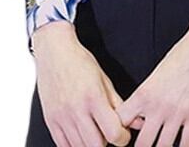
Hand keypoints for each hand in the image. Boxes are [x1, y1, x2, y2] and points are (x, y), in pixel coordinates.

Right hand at [33, 20, 139, 146]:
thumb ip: (119, 103)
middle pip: (96, 145)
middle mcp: (76, 109)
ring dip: (91, 145)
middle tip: (109, 133)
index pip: (113, 132)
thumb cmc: (80, 62)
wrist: (54, 51)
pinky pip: (63, 146)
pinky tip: (81, 136)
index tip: (123, 134)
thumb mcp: (104, 79)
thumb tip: (137, 121)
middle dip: (107, 143)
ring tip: (95, 133)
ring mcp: (61, 117)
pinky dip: (75, 145)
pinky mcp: (50, 121)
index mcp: (93, 97)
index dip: (123, 138)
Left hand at [115, 10, 188, 146]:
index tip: (123, 133)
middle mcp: (159, 105)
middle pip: (142, 143)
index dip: (121, 130)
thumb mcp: (157, 72)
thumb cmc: (183, 52)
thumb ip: (148, 94)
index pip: (122, 121)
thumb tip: (142, 111)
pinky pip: (187, 143)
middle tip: (144, 145)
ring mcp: (178, 112)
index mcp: (145, 92)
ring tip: (161, 146)